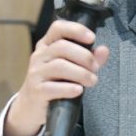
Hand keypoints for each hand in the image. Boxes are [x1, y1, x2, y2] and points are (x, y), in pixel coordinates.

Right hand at [3, 19, 109, 135]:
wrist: (32, 107)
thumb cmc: (54, 83)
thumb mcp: (72, 67)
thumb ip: (89, 58)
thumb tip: (104, 50)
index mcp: (47, 45)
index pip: (58, 28)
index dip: (76, 30)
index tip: (92, 38)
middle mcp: (39, 56)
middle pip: (62, 47)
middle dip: (84, 56)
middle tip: (95, 68)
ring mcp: (36, 73)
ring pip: (59, 66)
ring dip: (81, 73)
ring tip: (91, 81)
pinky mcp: (36, 91)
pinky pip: (53, 87)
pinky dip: (69, 88)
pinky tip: (78, 90)